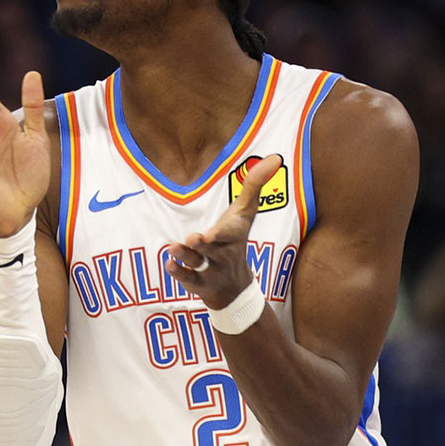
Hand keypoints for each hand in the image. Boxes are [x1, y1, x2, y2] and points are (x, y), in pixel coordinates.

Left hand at [165, 155, 283, 309]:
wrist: (235, 287)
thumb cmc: (236, 240)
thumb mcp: (245, 214)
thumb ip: (254, 185)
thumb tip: (275, 158)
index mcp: (234, 236)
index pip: (230, 232)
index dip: (222, 233)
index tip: (211, 233)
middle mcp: (223, 254)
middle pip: (212, 249)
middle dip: (203, 245)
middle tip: (193, 238)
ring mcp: (211, 270)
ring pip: (198, 264)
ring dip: (185, 257)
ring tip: (172, 248)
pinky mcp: (198, 283)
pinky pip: (188, 280)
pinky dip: (178, 273)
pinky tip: (169, 264)